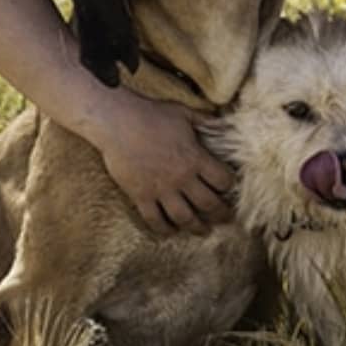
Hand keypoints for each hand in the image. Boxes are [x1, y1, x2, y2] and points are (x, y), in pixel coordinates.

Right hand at [93, 91, 234, 235]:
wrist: (117, 121)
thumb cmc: (151, 114)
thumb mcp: (183, 113)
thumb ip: (204, 120)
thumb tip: (220, 122)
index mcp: (195, 158)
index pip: (223, 180)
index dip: (229, 185)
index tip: (229, 189)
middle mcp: (181, 178)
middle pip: (209, 204)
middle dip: (221, 214)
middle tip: (226, 219)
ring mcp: (160, 189)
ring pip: (185, 218)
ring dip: (197, 227)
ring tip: (203, 231)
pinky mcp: (141, 196)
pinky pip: (155, 220)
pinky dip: (164, 229)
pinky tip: (171, 231)